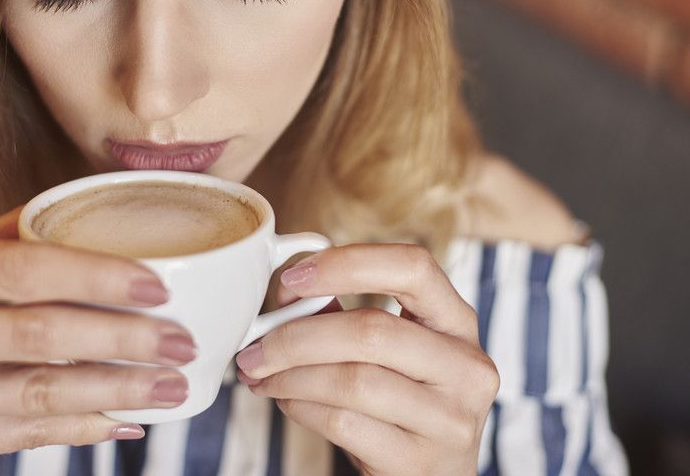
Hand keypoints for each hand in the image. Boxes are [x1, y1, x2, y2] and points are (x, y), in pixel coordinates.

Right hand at [0, 208, 195, 472]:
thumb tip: (76, 211)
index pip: (20, 272)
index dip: (96, 278)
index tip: (156, 284)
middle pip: (38, 339)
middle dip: (122, 342)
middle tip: (182, 342)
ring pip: (38, 396)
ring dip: (116, 393)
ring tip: (172, 387)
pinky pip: (22, 436)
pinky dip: (79, 428)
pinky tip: (122, 420)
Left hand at [235, 244, 498, 475]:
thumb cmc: (401, 400)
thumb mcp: (390, 350)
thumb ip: (342, 313)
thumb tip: (285, 294)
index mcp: (457, 321)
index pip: (413, 267)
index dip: (347, 264)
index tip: (292, 279)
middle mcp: (466, 367)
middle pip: (371, 331)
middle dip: (296, 336)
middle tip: (254, 345)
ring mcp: (450, 419)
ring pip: (353, 381)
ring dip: (290, 375)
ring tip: (261, 374)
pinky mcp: (420, 462)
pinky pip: (344, 423)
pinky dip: (300, 407)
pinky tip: (286, 400)